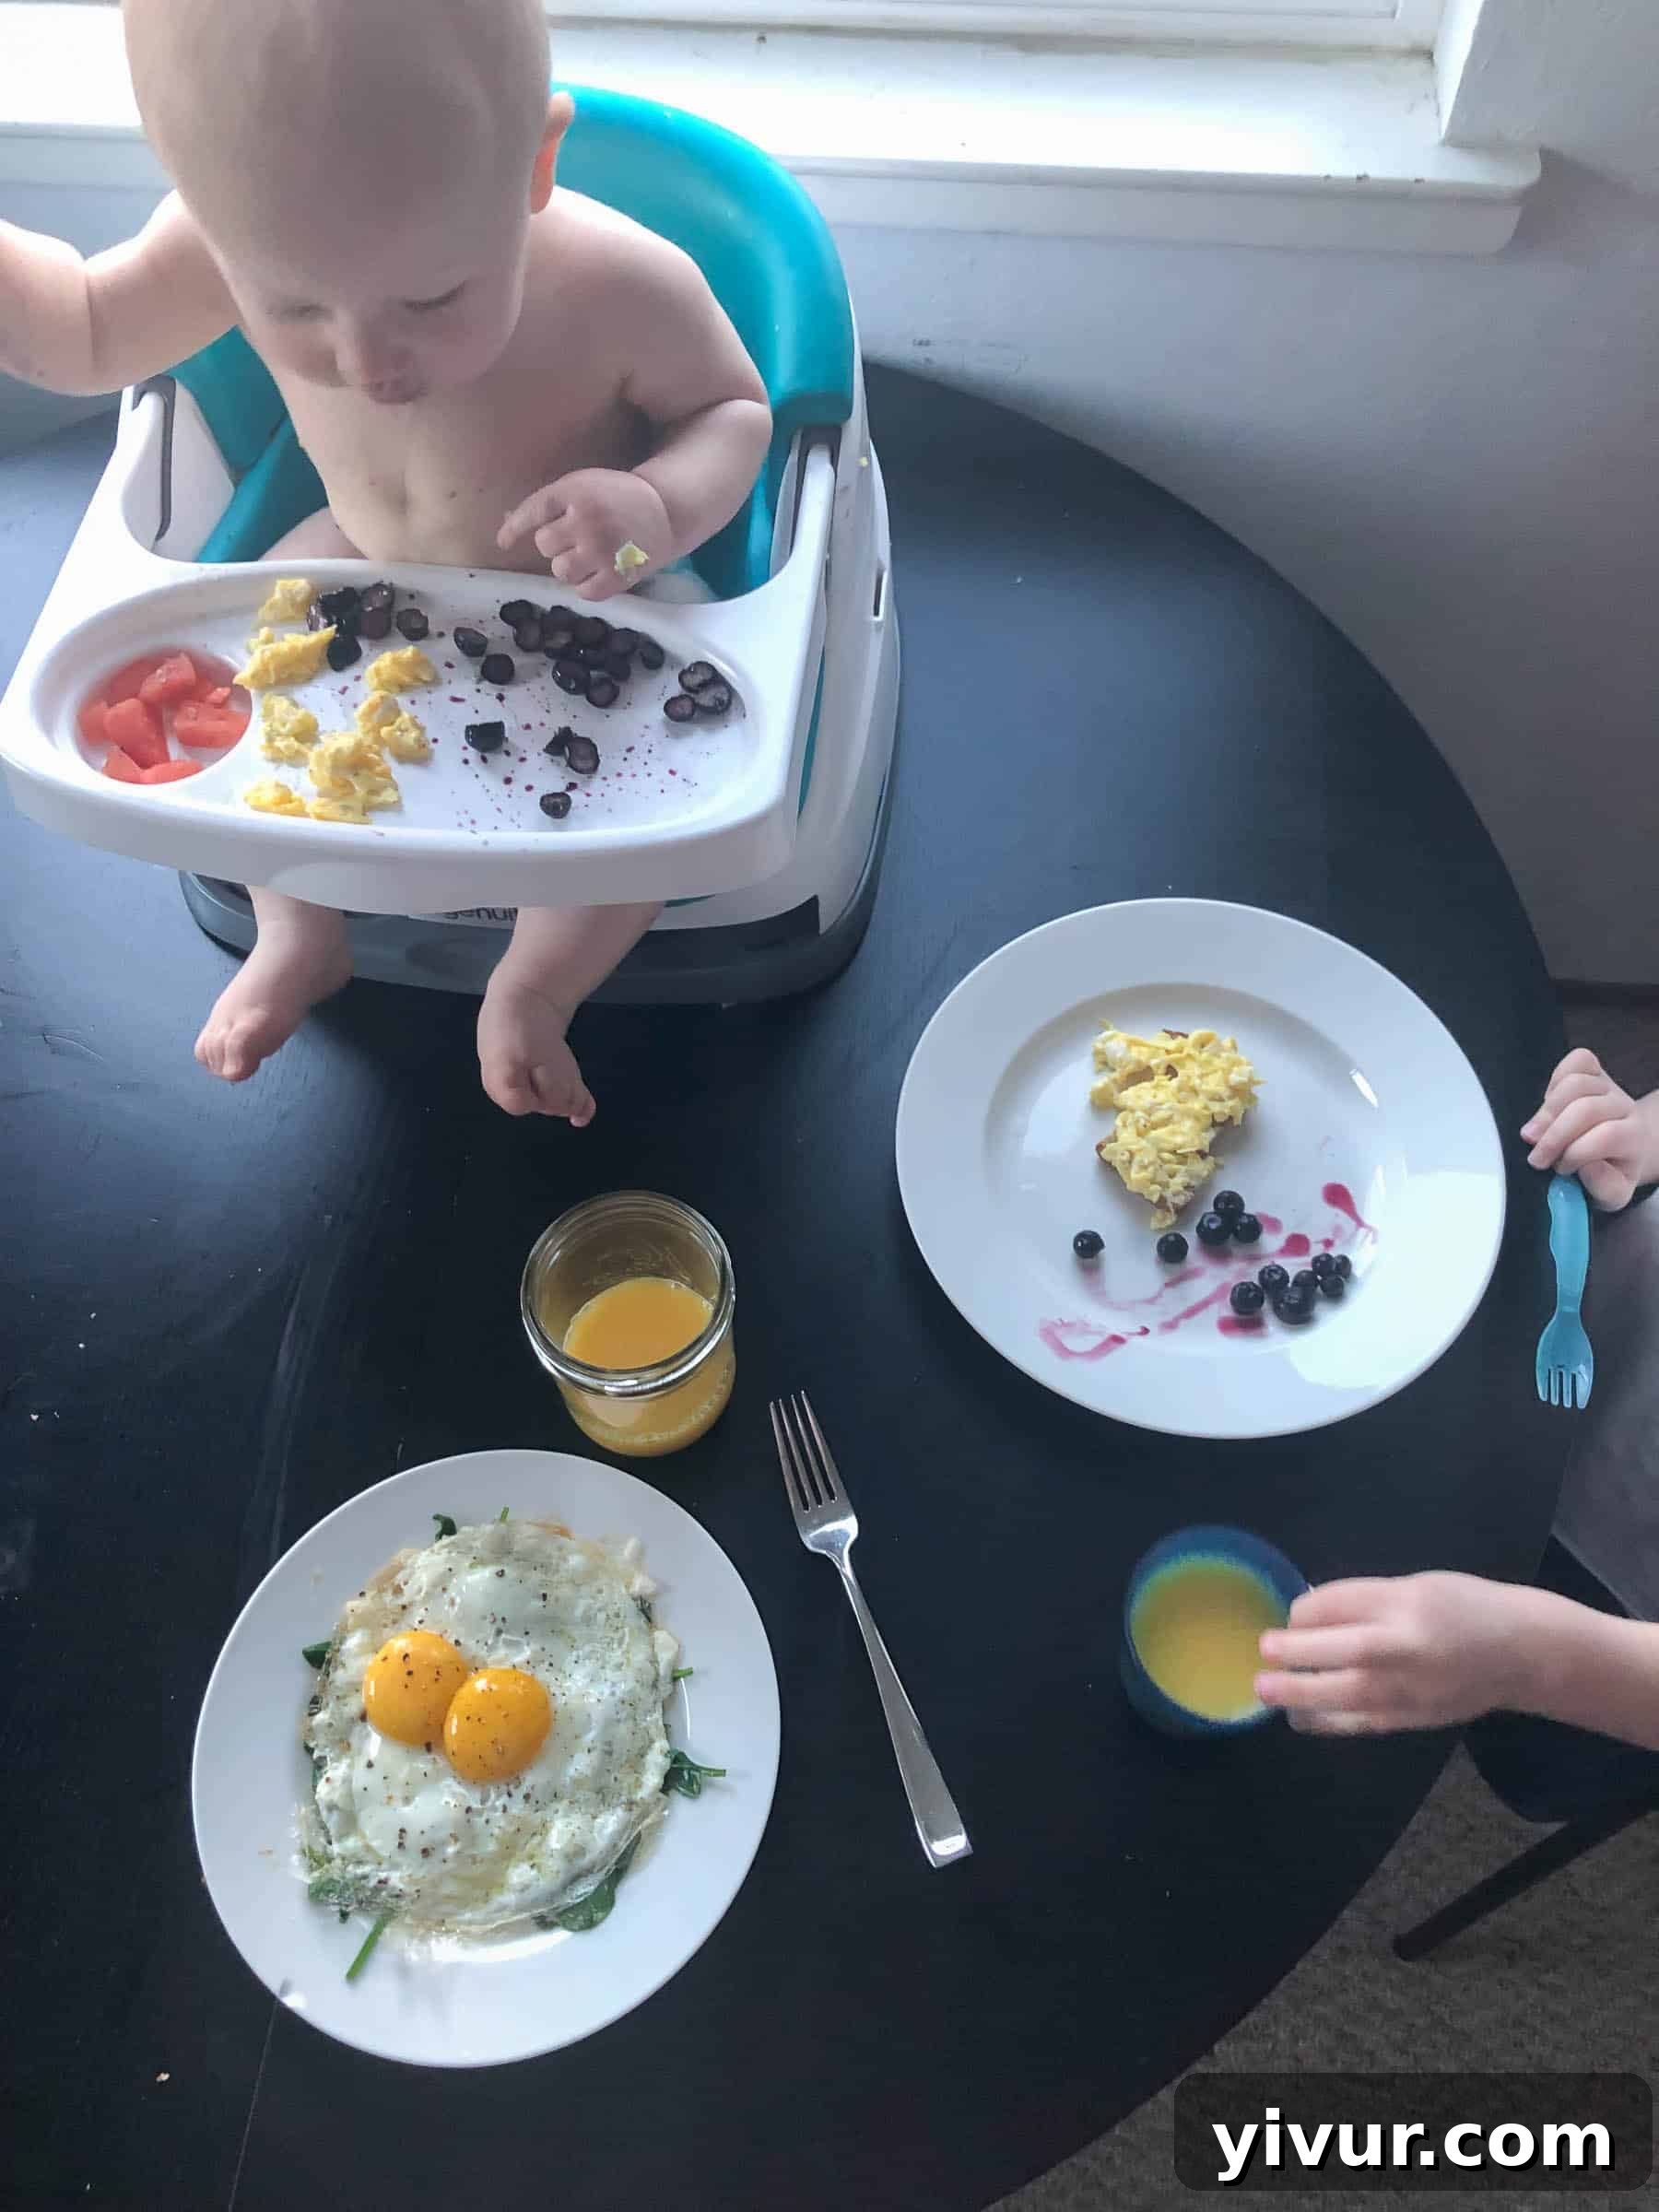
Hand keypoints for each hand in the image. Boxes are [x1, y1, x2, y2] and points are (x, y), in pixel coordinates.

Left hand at [497, 470, 673, 603]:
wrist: (664, 511)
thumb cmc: (615, 497)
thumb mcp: (583, 486)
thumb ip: (549, 504)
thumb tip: (506, 525)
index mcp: (577, 492)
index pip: (534, 511)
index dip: (515, 528)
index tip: (503, 542)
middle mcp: (588, 521)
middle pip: (545, 545)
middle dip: (555, 544)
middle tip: (576, 538)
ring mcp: (603, 551)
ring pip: (560, 571)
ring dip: (569, 566)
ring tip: (589, 556)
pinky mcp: (618, 577)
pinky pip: (583, 592)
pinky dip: (586, 585)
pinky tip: (598, 572)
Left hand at [1253, 1573, 1531, 1735]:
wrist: (1523, 1653)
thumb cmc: (1465, 1609)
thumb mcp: (1415, 1587)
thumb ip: (1364, 1600)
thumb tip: (1307, 1613)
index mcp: (1406, 1601)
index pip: (1340, 1603)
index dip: (1303, 1611)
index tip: (1288, 1616)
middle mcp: (1408, 1645)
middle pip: (1343, 1649)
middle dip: (1296, 1651)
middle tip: (1263, 1652)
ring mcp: (1411, 1688)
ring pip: (1347, 1694)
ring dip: (1300, 1693)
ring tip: (1265, 1690)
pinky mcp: (1412, 1719)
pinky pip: (1361, 1722)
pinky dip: (1326, 1722)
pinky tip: (1299, 1717)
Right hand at [1521, 1048, 1658, 1210]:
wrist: (1620, 1149)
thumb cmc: (1610, 1173)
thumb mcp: (1612, 1194)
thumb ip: (1604, 1187)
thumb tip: (1586, 1167)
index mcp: (1635, 1138)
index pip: (1607, 1136)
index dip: (1576, 1153)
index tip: (1560, 1171)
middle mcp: (1625, 1108)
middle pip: (1587, 1108)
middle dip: (1555, 1135)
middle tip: (1536, 1158)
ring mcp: (1609, 1086)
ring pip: (1575, 1084)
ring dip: (1547, 1111)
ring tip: (1533, 1135)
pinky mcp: (1594, 1071)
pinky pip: (1575, 1062)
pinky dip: (1554, 1081)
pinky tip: (1546, 1105)